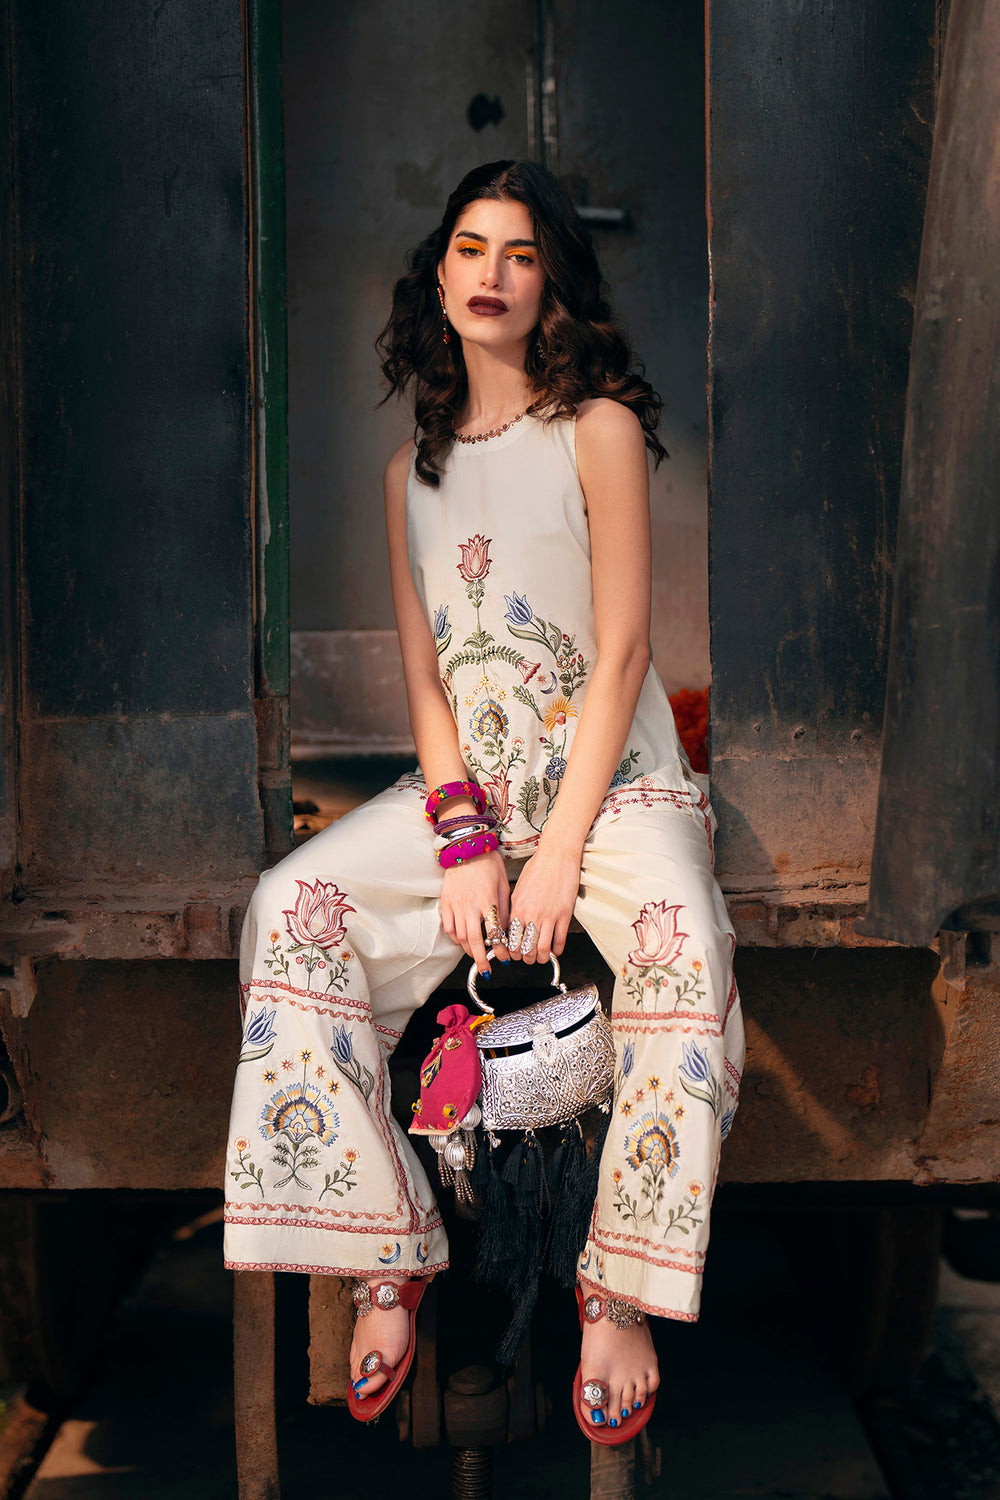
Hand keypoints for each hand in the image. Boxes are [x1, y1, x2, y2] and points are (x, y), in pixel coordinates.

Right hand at [440, 850, 511, 977]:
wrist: (467, 847)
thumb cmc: (489, 863)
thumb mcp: (503, 885)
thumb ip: (504, 909)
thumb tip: (506, 930)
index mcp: (487, 901)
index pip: (494, 933)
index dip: (500, 949)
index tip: (505, 958)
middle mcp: (470, 905)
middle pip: (473, 941)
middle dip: (481, 959)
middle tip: (486, 970)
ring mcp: (455, 904)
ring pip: (459, 936)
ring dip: (468, 950)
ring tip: (477, 956)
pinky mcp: (445, 902)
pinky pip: (448, 926)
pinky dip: (454, 938)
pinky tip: (461, 941)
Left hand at [508, 839, 582, 964]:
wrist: (557, 855)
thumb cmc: (538, 867)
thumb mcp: (518, 888)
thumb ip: (515, 908)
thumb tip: (514, 923)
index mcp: (517, 908)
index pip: (510, 939)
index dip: (511, 951)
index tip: (514, 954)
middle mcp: (531, 914)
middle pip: (525, 948)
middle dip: (525, 958)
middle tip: (528, 958)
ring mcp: (548, 916)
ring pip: (542, 949)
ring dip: (541, 958)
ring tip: (541, 957)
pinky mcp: (564, 914)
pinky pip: (559, 940)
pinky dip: (557, 950)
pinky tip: (556, 950)